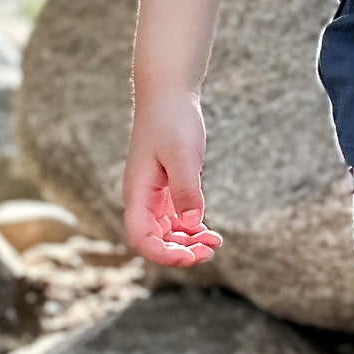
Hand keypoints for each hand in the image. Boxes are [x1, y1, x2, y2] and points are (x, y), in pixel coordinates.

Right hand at [123, 92, 224, 265]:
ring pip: (168, 232)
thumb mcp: (182, 155)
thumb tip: (191, 224)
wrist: (169, 95)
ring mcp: (154, 195)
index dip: (163, 254)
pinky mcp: (168, 189)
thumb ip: (186, 190)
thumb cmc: (172, 121)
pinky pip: (176, 219)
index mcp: (138, 193)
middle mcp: (142, 199)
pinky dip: (192, 229)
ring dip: (188, 243)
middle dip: (181, 252)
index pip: (141, 238)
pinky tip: (210, 232)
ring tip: (215, 243)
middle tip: (211, 251)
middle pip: (156, 240)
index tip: (190, 257)